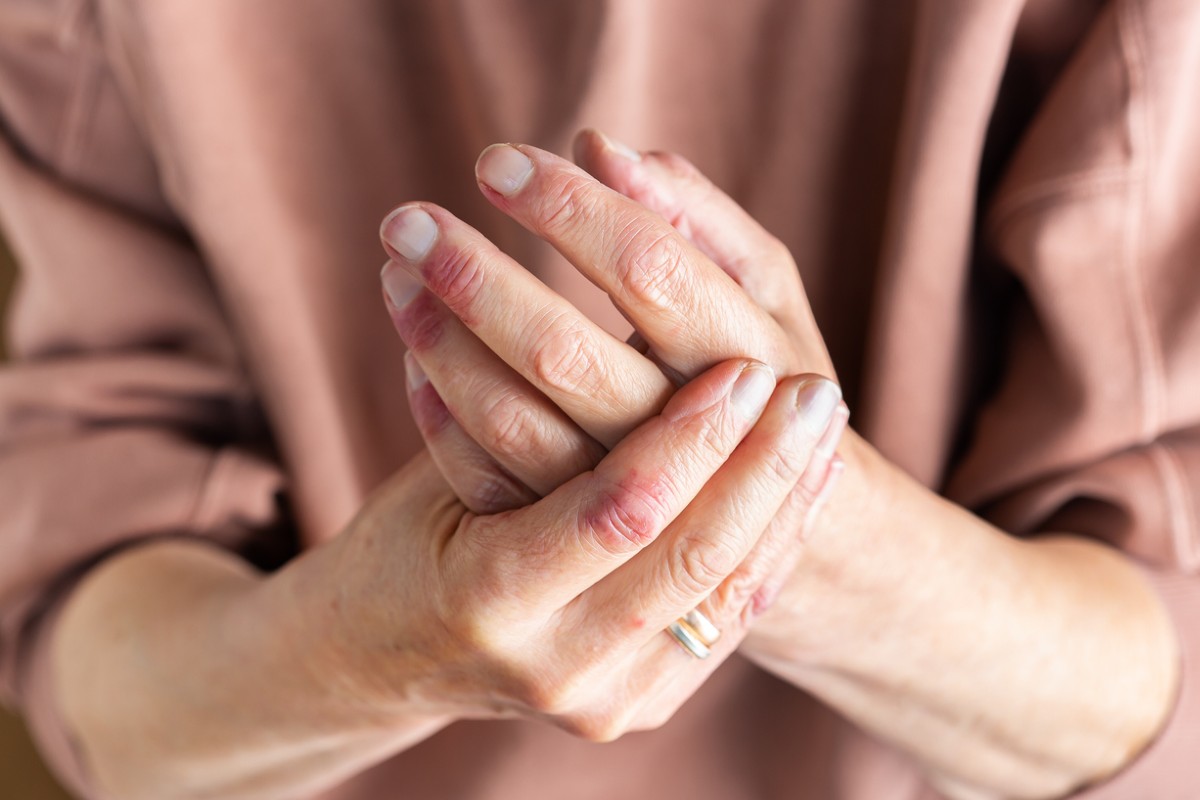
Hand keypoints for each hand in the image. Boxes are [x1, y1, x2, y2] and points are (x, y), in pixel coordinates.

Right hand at [322, 358, 839, 739]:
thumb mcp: (436, 469)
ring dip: (786, 500)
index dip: (690, 435)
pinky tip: (810, 483)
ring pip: (728, 592)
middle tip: (816, 390)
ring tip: (826, 426)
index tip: (743, 365)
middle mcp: (555, 666)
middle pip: (693, 556)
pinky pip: (729, 618)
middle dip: (764, 464)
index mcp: (487, 597)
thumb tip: (590, 289)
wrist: (387, 659)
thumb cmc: (404, 541)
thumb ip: (509, 408)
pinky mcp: (641, 703)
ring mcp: (607, 698)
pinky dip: (774, 543)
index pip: (617, 509)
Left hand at [378, 130, 846, 617]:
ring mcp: (629, 507)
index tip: (497, 163)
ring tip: (397, 271)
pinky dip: (442, 415)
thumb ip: (696, 219)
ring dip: (442, 340)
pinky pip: (489, 481)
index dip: (572, 210)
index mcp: (749, 357)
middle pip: (565, 354)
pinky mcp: (581, 545)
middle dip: (479, 279)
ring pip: (513, 422)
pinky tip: (415, 358)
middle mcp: (689, 443)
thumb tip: (599, 146)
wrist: (803, 526)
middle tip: (408, 219)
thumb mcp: (763, 292)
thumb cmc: (767, 376)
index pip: (651, 269)